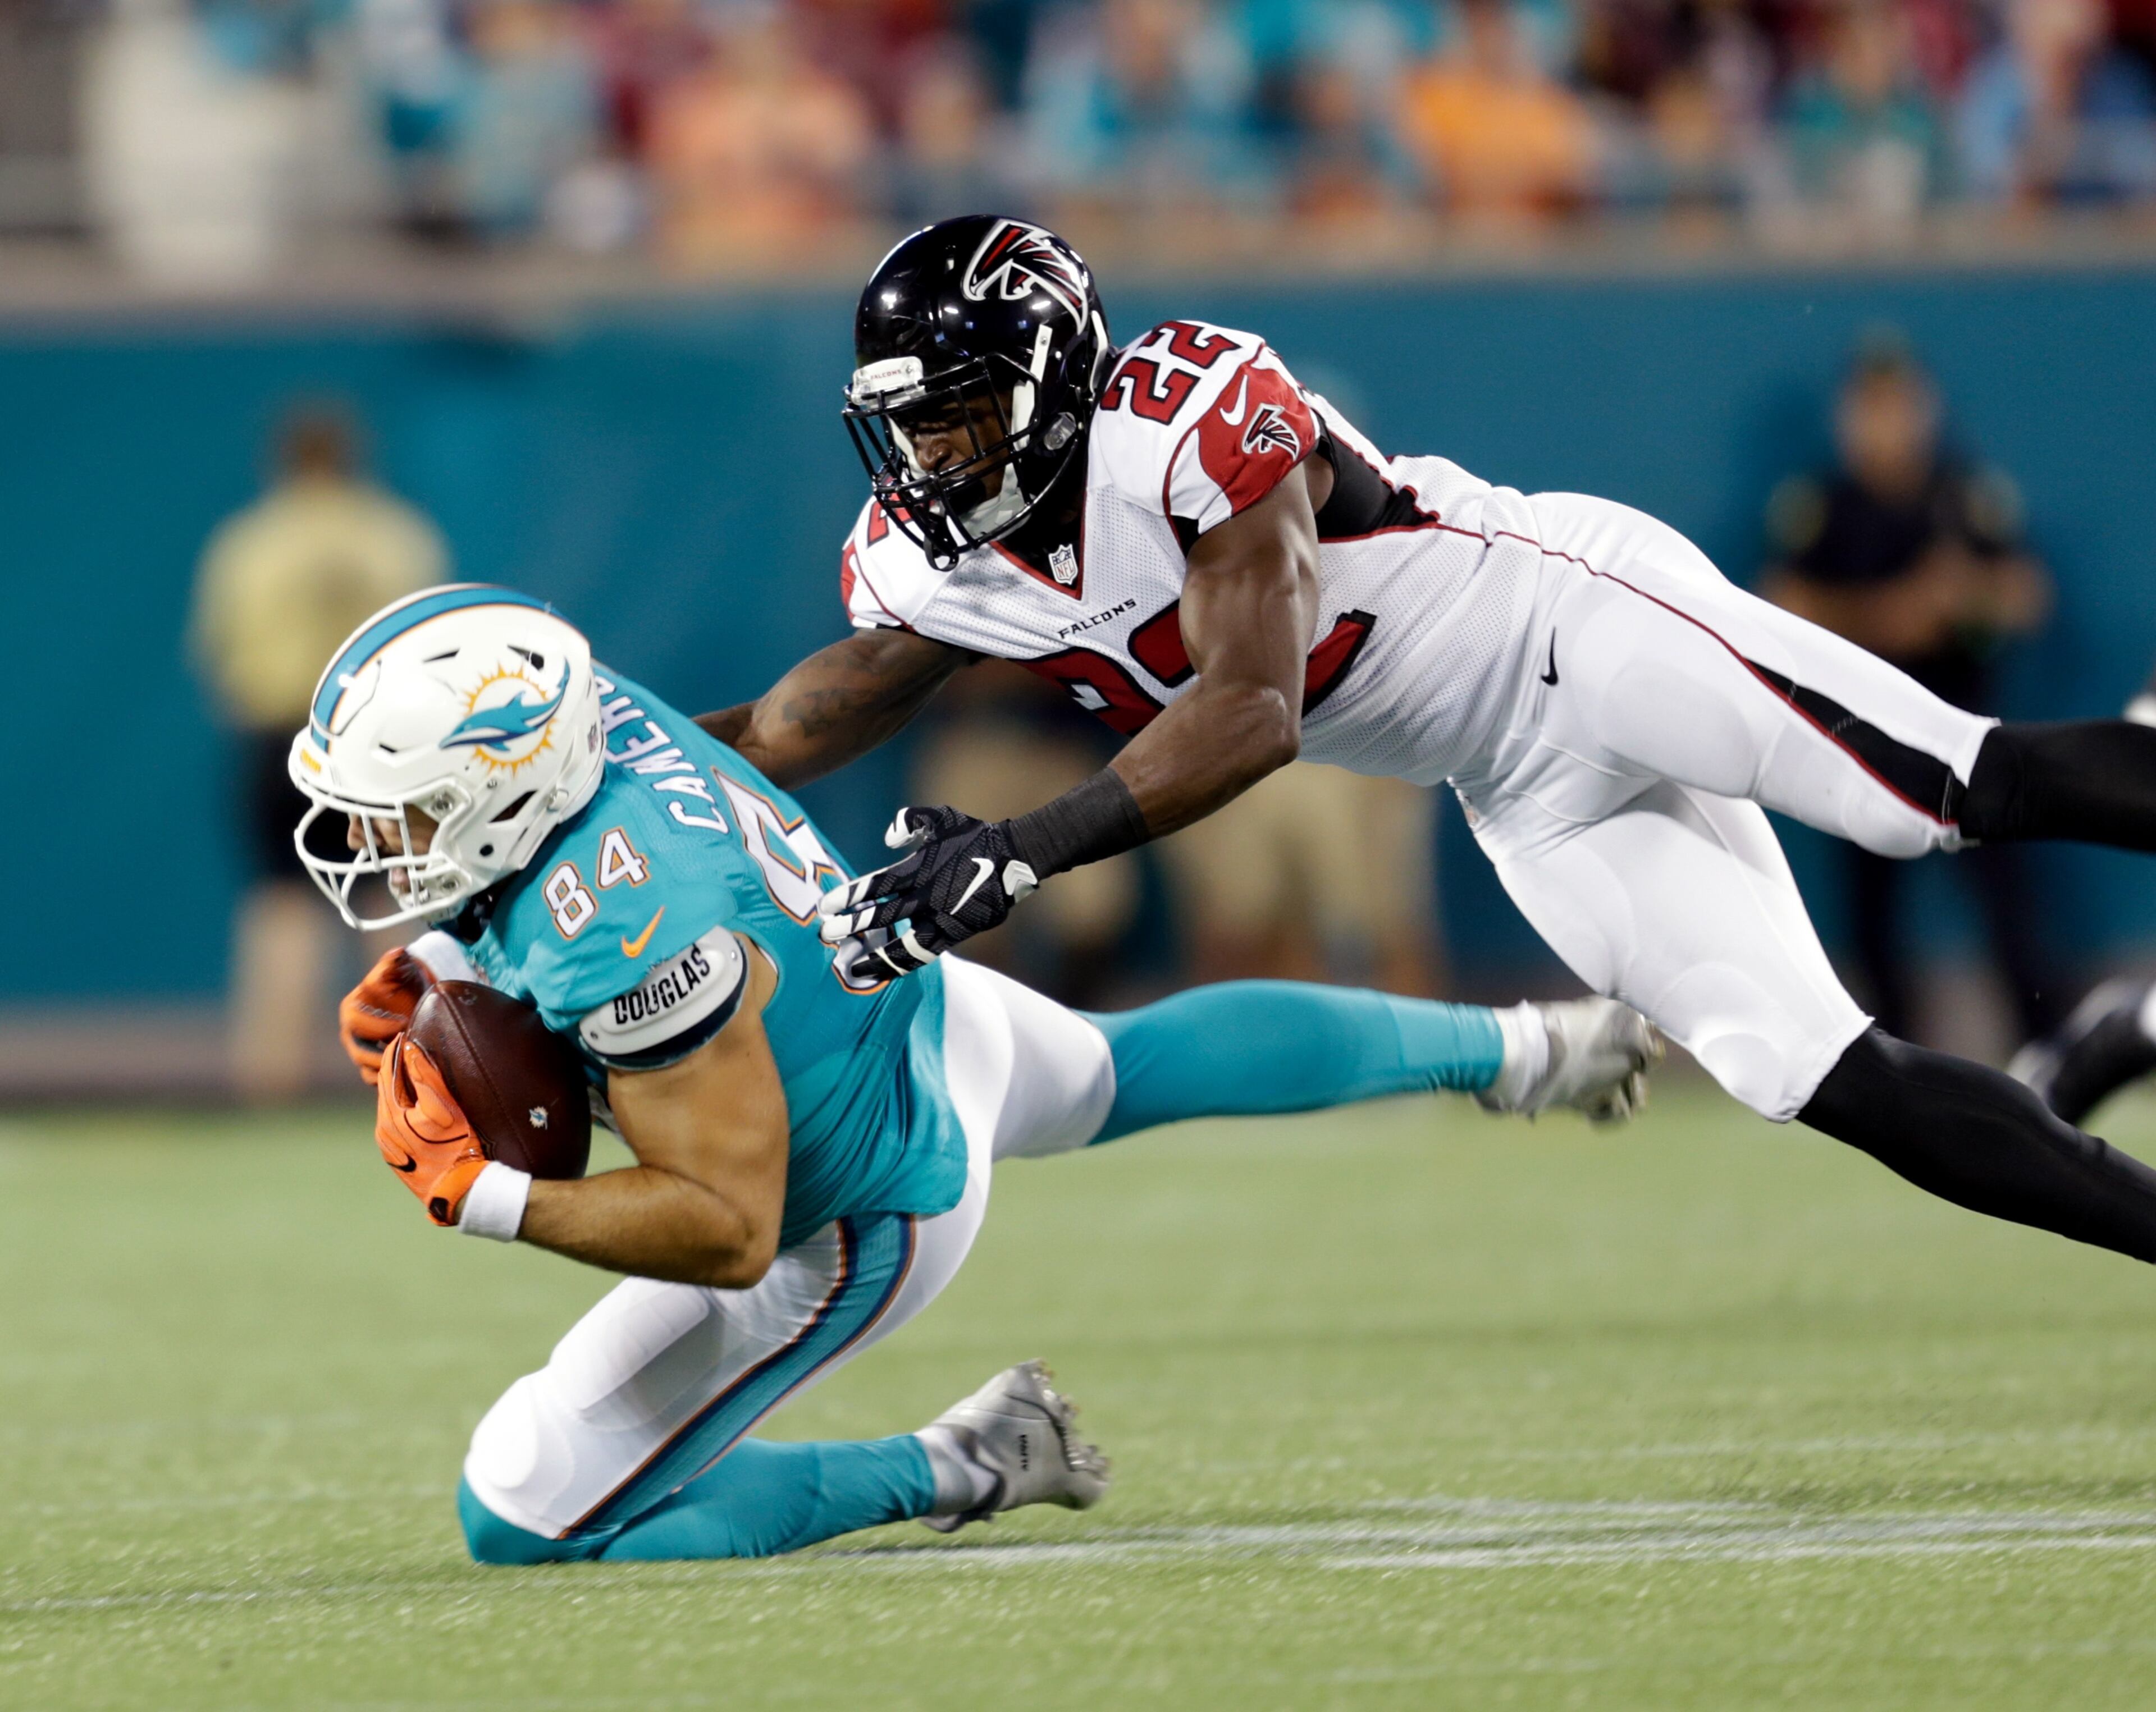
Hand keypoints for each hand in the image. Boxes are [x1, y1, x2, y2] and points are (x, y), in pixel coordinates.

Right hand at [340, 948, 434, 1084]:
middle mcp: (352, 1034)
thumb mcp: (400, 968)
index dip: (378, 1026)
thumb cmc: (404, 980)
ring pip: (367, 1069)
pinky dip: (392, 1081)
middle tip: (409, 1051)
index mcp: (351, 1010)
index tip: (404, 1025)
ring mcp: (361, 1052)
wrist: (415, 997)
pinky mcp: (374, 1066)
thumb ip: (395, 961)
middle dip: (383, 1054)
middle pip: (359, 1052)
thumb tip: (397, 953)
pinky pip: (378, 1080)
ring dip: (388, 1070)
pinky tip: (412, 1075)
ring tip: (411, 1065)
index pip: (357, 1023)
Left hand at [375, 1033, 488, 1225]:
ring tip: (416, 1075)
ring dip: (400, 1090)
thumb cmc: (459, 1149)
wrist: (464, 1194)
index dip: (396, 1050)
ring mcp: (389, 1149)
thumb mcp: (447, 1109)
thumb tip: (410, 1047)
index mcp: (391, 1116)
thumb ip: (427, 1077)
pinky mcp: (398, 1160)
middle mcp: (383, 1132)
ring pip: (390, 1109)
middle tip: (412, 1049)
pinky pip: (395, 1126)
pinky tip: (418, 1108)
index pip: (388, 1072)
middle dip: (397, 1068)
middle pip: (387, 1090)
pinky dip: (403, 1110)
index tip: (406, 1033)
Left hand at [817, 806, 1037, 980]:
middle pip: (882, 917)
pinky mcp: (957, 935)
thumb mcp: (942, 817)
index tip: (826, 906)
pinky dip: (902, 965)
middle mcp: (928, 897)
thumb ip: (910, 821)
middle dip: (851, 928)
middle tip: (825, 936)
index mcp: (919, 868)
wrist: (1015, 858)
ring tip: (852, 966)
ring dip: (875, 956)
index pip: (876, 886)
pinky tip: (885, 972)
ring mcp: (943, 919)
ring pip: (902, 945)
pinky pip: (924, 955)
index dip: (849, 897)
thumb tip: (887, 839)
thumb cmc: (975, 835)